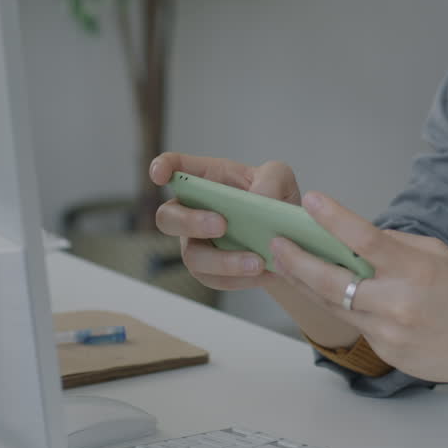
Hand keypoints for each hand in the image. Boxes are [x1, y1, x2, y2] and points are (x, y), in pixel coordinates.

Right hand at [149, 153, 299, 291]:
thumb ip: (271, 179)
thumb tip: (259, 199)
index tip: (158, 176)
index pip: (175, 168)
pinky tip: (262, 272)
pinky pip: (213, 279)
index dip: (161, 168)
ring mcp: (197, 243)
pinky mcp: (209, 271)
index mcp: (207, 180)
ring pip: (192, 256)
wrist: (289, 239)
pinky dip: (239, 278)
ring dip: (223, 261)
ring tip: (256, 262)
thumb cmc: (275, 199)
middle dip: (189, 222)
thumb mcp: (280, 178)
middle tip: (221, 225)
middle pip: (167, 218)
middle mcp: (193, 211)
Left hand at [269, 191, 447, 388]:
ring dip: (304, 282)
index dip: (333, 218)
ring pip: (332, 304)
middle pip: (332, 280)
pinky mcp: (384, 351)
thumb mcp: (439, 254)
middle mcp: (398, 302)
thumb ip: (396, 243)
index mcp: (416, 270)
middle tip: (276, 243)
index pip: (366, 239)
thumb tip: (354, 237)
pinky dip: (337, 305)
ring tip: (284, 262)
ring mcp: (388, 331)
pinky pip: (353, 323)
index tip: (310, 200)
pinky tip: (322, 290)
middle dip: (297, 259)